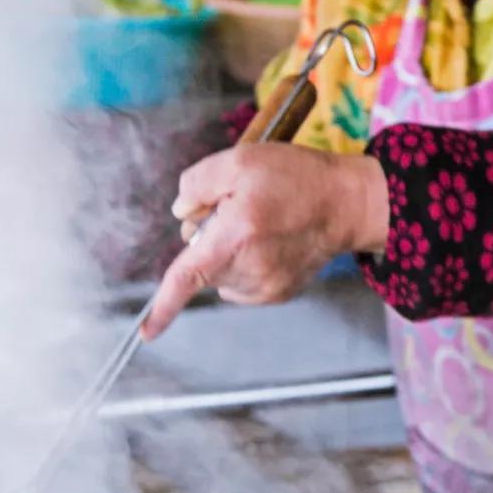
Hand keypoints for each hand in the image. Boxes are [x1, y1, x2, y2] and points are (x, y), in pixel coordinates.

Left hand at [141, 145, 388, 340]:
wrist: (347, 203)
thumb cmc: (297, 178)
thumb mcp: (241, 159)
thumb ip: (198, 182)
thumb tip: (181, 212)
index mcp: (235, 236)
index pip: (186, 278)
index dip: (162, 308)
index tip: (145, 333)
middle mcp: (249, 269)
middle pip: (200, 264)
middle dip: (205, 237)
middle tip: (236, 208)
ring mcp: (265, 286)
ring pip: (219, 274)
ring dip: (225, 251)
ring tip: (258, 224)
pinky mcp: (276, 293)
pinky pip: (240, 283)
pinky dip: (243, 263)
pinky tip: (268, 242)